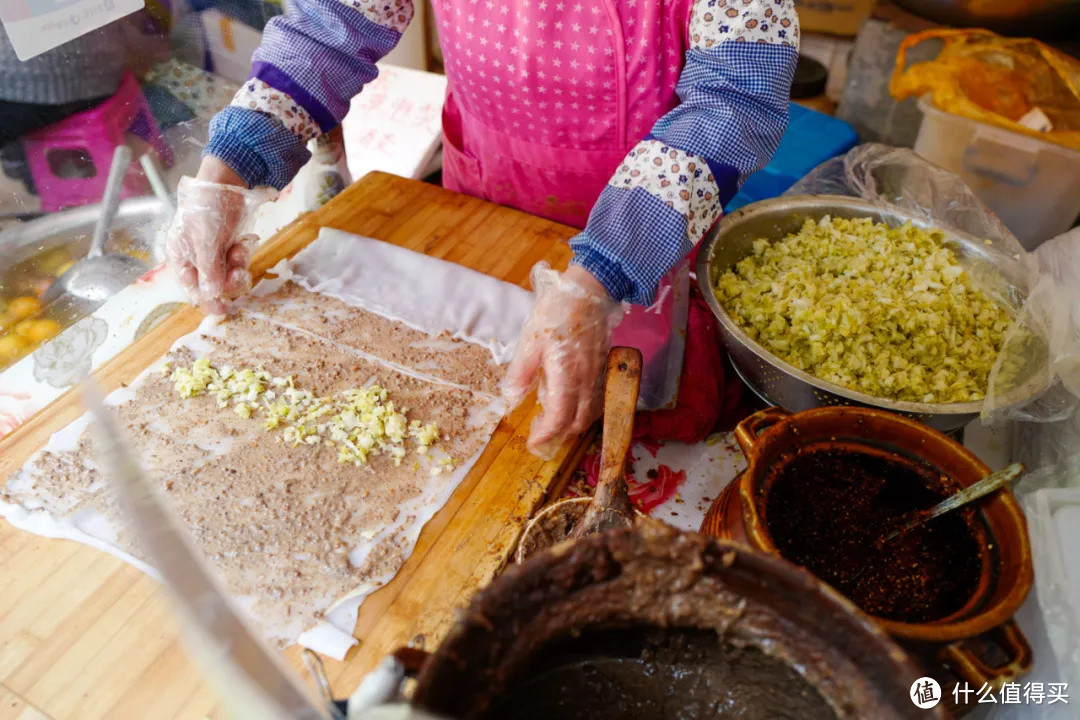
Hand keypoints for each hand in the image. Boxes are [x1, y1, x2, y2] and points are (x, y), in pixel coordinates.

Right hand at [165, 157, 269, 314]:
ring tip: (238, 250)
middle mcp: (194, 259)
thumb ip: (208, 271)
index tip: (224, 310)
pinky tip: (241, 244)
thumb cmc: (207, 210)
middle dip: (228, 281)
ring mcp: (212, 254)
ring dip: (237, 268)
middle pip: (213, 286)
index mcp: (180, 258)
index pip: (192, 289)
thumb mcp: (205, 243)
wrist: (227, 184)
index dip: (207, 301)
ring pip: (228, 276)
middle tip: (238, 272)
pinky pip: (236, 264)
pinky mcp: (228, 248)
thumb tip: (211, 297)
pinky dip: (241, 257)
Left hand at [503, 263, 625, 456]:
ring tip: (551, 416)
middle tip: (539, 430)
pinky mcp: (601, 366)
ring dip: (572, 422)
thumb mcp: (530, 341)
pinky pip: (595, 398)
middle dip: (560, 433)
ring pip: (589, 412)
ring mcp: (597, 374)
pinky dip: (581, 408)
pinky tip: (567, 397)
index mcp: (566, 376)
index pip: (560, 419)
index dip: (546, 435)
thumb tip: (511, 399)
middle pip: (578, 422)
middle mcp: (586, 381)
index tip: (533, 441)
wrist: (589, 290)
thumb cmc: (556, 312)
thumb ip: (521, 373)